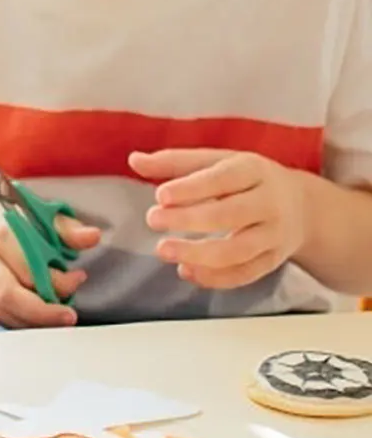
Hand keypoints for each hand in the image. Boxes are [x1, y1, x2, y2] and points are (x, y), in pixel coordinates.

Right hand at [0, 193, 98, 327]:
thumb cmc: (13, 223)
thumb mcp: (42, 217)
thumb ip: (68, 230)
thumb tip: (93, 237)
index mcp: (1, 237)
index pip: (30, 268)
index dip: (59, 281)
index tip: (79, 278)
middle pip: (8, 296)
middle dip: (43, 313)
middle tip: (69, 316)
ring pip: (0, 313)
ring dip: (32, 321)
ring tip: (54, 315)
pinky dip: (18, 322)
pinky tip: (36, 318)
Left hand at [132, 148, 305, 289]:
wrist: (303, 206)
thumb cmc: (247, 179)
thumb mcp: (217, 160)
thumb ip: (175, 162)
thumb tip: (134, 160)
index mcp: (253, 170)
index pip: (223, 179)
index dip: (192, 188)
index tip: (160, 195)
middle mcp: (269, 203)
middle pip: (230, 215)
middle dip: (189, 220)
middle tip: (152, 219)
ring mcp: (274, 235)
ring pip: (238, 250)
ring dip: (199, 255)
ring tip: (162, 249)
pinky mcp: (273, 261)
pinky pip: (245, 274)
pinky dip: (214, 278)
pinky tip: (186, 271)